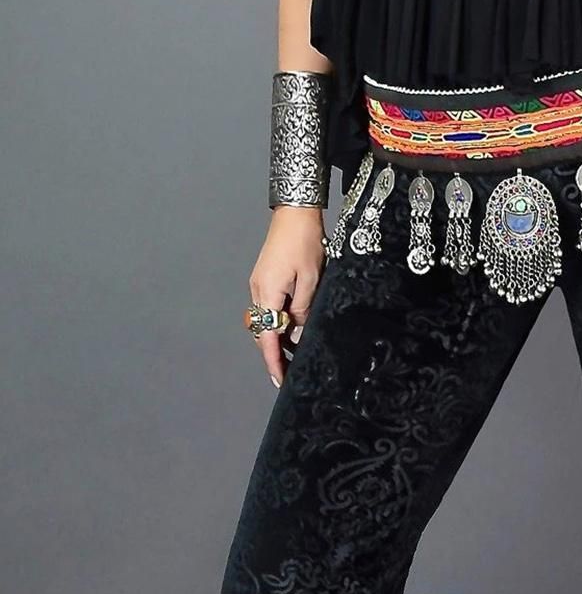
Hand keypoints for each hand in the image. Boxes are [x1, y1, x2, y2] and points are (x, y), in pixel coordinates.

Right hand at [248, 206, 325, 387]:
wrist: (294, 213)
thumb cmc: (304, 242)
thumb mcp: (311, 280)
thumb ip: (303, 310)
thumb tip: (296, 333)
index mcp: (268, 293)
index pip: (267, 337)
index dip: (273, 361)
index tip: (279, 379)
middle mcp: (258, 291)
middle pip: (263, 332)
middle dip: (274, 355)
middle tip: (288, 374)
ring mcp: (259, 285)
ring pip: (265, 321)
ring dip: (276, 340)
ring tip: (292, 357)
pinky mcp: (264, 280)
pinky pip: (268, 309)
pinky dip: (277, 323)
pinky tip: (290, 330)